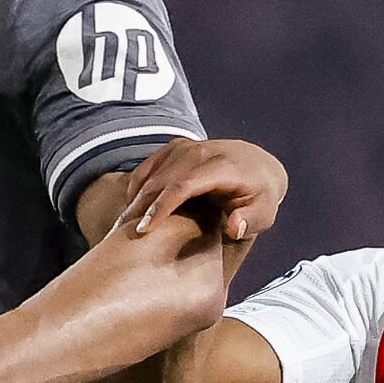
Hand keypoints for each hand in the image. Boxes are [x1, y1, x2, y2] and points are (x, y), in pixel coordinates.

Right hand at [116, 136, 287, 243]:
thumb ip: (251, 219)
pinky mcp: (174, 148)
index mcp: (222, 166)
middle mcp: (201, 151)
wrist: (258, 165)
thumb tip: (234, 227)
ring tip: (119, 227)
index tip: (143, 229)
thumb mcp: (264, 212)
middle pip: (161, 180)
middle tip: (120, 235)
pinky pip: (148, 167)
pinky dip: (136, 187)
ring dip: (134, 200)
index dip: (161, 207)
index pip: (184, 185)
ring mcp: (185, 147)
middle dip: (139, 207)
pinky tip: (129, 210)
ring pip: (151, 173)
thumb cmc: (259, 196)